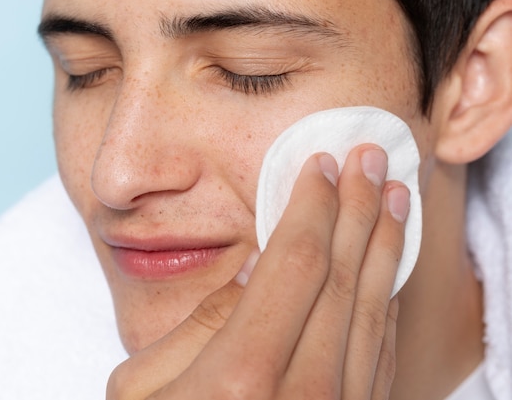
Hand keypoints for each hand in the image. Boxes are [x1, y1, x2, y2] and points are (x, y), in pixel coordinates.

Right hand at [107, 145, 408, 399]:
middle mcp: (301, 397)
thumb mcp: (138, 389)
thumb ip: (200, 326)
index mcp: (237, 379)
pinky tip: (388, 267)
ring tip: (394, 197)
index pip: (293, 263)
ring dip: (386, 246)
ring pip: (374, 311)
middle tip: (371, 158)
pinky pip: (382, 354)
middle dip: (360, 208)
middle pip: (344, 277)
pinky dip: (388, 300)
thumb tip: (257, 266)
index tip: (320, 164)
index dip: (311, 206)